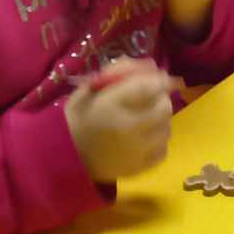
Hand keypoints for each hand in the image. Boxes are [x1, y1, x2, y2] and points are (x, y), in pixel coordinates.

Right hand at [64, 60, 174, 183]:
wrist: (67, 158)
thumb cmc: (77, 118)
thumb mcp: (89, 87)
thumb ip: (119, 73)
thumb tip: (151, 66)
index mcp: (112, 104)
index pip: (149, 86)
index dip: (161, 79)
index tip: (162, 77)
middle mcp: (129, 127)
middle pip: (164, 107)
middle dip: (161, 99)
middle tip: (152, 99)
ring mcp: (137, 150)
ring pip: (166, 128)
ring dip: (160, 120)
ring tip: (145, 119)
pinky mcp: (140, 167)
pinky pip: (163, 150)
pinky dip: (157, 142)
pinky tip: (144, 138)